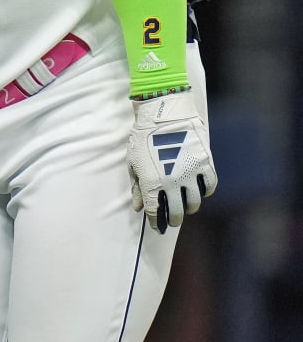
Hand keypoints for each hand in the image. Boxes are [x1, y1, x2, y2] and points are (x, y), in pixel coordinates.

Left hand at [128, 89, 216, 232]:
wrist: (164, 116)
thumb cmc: (143, 137)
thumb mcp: (134, 162)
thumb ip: (137, 186)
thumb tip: (139, 206)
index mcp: (152, 183)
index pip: (156, 211)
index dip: (157, 222)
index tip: (158, 226)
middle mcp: (172, 182)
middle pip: (177, 211)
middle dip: (174, 219)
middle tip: (173, 221)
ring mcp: (191, 174)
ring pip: (194, 202)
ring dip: (189, 207)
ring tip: (185, 207)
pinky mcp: (205, 165)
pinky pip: (209, 186)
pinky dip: (204, 192)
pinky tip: (198, 191)